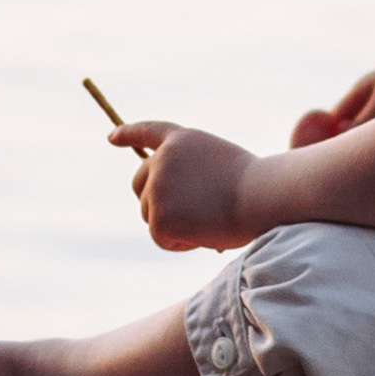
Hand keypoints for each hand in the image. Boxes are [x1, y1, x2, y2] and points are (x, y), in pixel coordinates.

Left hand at [109, 120, 260, 251]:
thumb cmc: (255, 185)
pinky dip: (180, 243)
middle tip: (187, 213)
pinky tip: (204, 233)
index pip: (148, 132)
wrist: (262, 195)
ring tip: (207, 219)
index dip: (128, 134)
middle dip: (155, 200)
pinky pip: (161, 238)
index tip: (112, 137)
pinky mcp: (159, 217)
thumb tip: (173, 208)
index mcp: (180, 140)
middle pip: (139, 184)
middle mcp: (161, 159)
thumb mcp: (221, 166)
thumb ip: (191, 174)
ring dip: (172, 223)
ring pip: (149, 214)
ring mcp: (157, 187)